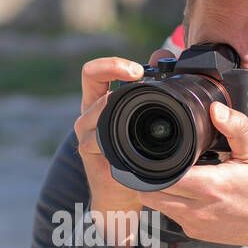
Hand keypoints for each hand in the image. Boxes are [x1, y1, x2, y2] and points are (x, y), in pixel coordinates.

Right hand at [74, 54, 163, 247]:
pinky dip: (112, 135)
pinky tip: (128, 139)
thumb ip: (151, 85)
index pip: (94, 71)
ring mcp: (86, 133)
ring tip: (136, 105)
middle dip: (116, 71)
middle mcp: (89, 114)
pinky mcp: (88, 152)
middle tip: (140, 74)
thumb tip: (162, 53)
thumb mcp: (144, 118)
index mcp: (100, 103)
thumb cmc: (134, 157)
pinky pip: (96, 137)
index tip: (136, 69)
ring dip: (115, 102)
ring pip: (95, 107)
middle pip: (91, 78)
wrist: (121, 195)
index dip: (111, 63)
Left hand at [144, 101, 247, 247]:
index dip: (154, 163)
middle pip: (151, 194)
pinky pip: (171, 215)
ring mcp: (194, 224)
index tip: (159, 151)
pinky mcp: (195, 233)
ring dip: (160, 190)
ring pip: (158, 206)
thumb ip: (236, 127)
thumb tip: (216, 109)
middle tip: (163, 161)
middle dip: (151, 176)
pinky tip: (188, 190)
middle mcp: (198, 209)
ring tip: (176, 174)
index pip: (162, 177)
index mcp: (211, 187)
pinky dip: (173, 202)